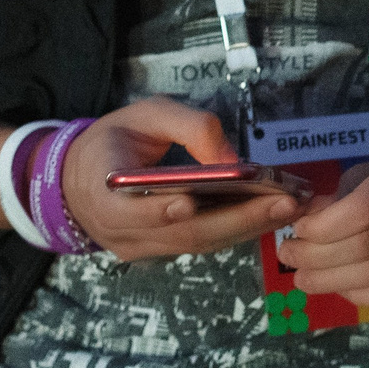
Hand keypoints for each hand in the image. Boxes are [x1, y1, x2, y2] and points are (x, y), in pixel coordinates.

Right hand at [59, 98, 303, 262]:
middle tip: (285, 202)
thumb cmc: (114, 140)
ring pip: (199, 243)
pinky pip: (202, 243)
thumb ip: (187, 127)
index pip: (130, 211)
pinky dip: (238, 229)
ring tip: (291, 206)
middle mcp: (122, 232)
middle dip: (238, 219)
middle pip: (183, 233)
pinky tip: (271, 212)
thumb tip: (232, 159)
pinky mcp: (162, 252)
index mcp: (103, 194)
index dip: (160, 210)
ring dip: (248, 227)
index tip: (191, 201)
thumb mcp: (144, 115)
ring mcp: (143, 249)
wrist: (76, 180)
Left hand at [273, 142, 368, 308]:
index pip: (363, 208)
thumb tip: (301, 221)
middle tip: (289, 259)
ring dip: (332, 281)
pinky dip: (362, 295)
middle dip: (317, 257)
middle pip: (366, 245)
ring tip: (305, 279)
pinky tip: (341, 288)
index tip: (297, 231)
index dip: (323, 227)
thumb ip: (340, 195)